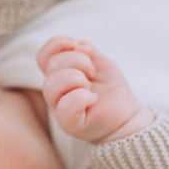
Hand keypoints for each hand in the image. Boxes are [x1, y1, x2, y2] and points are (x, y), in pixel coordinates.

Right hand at [37, 36, 153, 143]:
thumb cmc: (110, 90)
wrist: (125, 115)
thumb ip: (87, 51)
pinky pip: (66, 107)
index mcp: (57, 76)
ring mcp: (59, 109)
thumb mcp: (100, 62)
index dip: (57, 44)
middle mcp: (54, 92)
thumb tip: (77, 45)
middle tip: (92, 72)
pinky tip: (93, 99)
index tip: (78, 47)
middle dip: (77, 61)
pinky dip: (82, 98)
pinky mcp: (70, 124)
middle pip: (51, 65)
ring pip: (52, 84)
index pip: (42, 56)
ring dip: (77, 78)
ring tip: (91, 86)